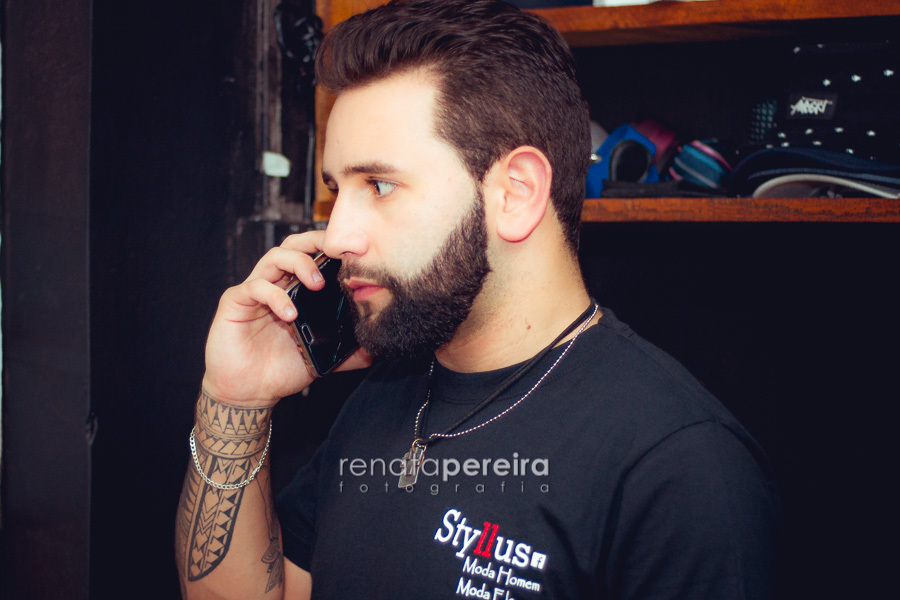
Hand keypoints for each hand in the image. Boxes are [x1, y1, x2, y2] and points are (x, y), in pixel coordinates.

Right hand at [201, 231, 370, 406]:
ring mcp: (255, 290)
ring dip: (299, 264)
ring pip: (274, 257)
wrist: (249, 392)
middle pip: (294, 245)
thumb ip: (346, 353)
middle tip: (337, 254)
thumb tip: (373, 351)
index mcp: (296, 290)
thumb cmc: (281, 369)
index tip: (355, 253)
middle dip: (316, 242)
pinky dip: (275, 296)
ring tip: (317, 284)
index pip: (313, 256)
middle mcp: (276, 284)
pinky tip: (290, 314)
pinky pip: (255, 287)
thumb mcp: (322, 358)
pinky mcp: (235, 302)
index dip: (331, 249)